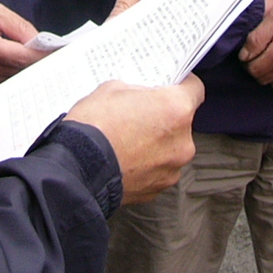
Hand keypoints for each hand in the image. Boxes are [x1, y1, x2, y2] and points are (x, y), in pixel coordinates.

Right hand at [0, 0, 48, 89]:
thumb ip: (19, 27)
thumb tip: (39, 41)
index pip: (21, 56)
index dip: (41, 55)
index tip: (57, 52)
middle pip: (20, 70)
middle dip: (38, 63)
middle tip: (57, 57)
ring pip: (13, 78)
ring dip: (28, 70)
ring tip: (44, 61)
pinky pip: (3, 80)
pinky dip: (16, 73)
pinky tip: (25, 65)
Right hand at [65, 75, 202, 203]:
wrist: (76, 169)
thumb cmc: (93, 128)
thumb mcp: (112, 89)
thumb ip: (137, 92)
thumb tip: (139, 98)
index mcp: (175, 109)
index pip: (195, 89)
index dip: (182, 85)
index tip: (173, 86)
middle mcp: (182, 140)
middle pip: (181, 121)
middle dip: (163, 117)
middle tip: (138, 114)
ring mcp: (172, 167)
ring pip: (170, 147)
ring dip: (156, 143)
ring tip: (128, 140)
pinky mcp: (158, 188)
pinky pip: (158, 168)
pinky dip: (146, 163)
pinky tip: (126, 157)